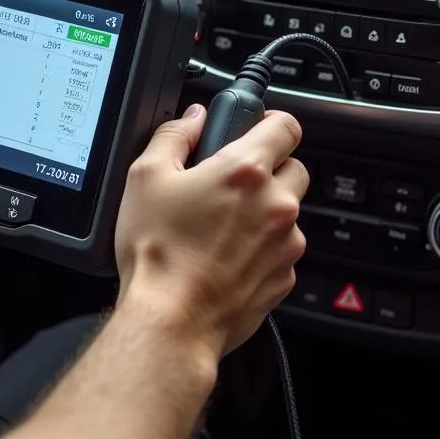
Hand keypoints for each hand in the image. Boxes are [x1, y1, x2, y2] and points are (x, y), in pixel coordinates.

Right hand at [114, 104, 307, 358]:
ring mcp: (285, 244)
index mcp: (246, 171)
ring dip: (264, 211)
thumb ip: (174, 135)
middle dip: (268, 168)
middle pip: (294, 168)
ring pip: (287, 212)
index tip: (256, 128)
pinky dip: (260, 248)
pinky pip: (281, 250)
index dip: (270, 122)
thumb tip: (194, 118)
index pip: (286, 126)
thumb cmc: (157, 251)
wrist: (172, 320)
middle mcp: (276, 204)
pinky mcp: (284, 277)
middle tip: (230, 181)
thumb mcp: (145, 176)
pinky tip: (224, 255)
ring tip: (219, 226)